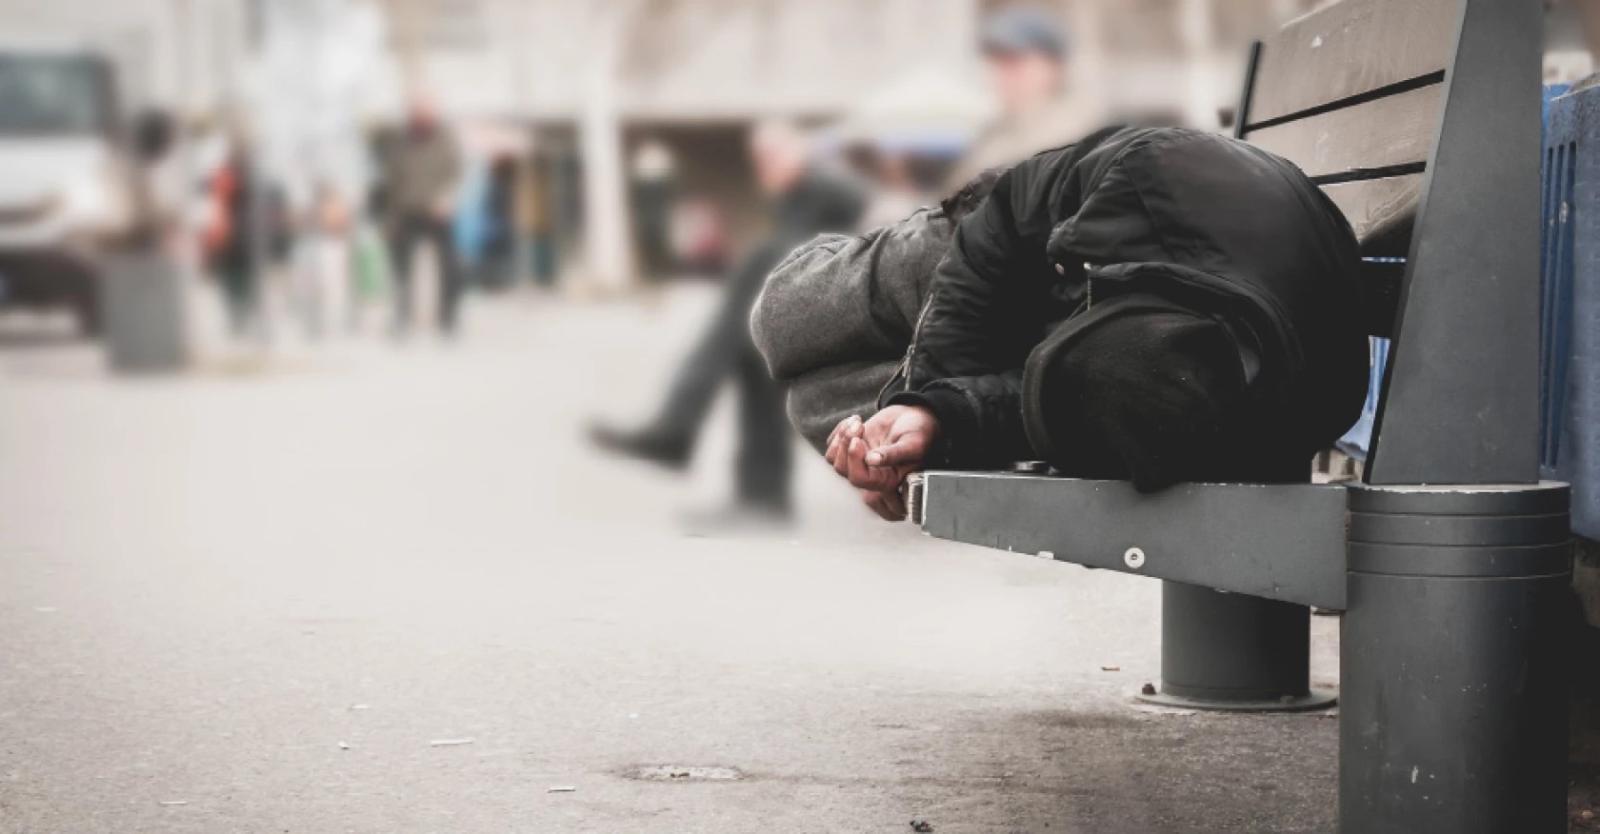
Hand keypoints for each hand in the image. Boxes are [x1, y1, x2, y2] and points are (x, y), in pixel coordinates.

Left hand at [824, 407, 938, 520]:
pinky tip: (856, 421)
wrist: (916, 417)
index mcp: (889, 480)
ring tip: (858, 422)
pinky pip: (832, 448)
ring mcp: (860, 464)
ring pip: (835, 460)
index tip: (859, 440)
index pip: (862, 481)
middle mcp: (873, 477)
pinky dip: (839, 431)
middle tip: (859, 427)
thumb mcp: (913, 443)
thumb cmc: (921, 432)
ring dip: (842, 437)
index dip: (855, 462)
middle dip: (846, 446)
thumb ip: (895, 454)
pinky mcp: (852, 452)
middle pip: (844, 471)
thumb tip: (872, 460)